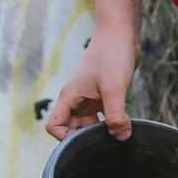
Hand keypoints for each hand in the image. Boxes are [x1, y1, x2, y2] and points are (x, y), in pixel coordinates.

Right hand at [46, 25, 140, 140]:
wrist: (120, 33)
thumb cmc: (112, 54)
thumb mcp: (114, 88)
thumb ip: (116, 115)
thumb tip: (121, 137)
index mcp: (69, 96)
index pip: (54, 125)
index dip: (64, 138)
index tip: (85, 143)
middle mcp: (76, 99)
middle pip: (71, 128)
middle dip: (85, 138)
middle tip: (105, 144)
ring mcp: (88, 97)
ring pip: (87, 123)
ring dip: (99, 131)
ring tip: (115, 137)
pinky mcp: (101, 95)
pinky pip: (101, 115)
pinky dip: (109, 122)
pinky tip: (123, 126)